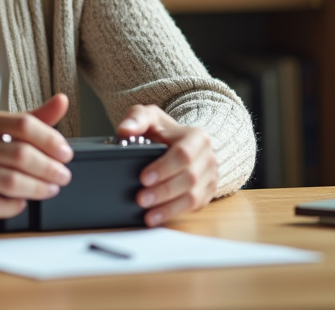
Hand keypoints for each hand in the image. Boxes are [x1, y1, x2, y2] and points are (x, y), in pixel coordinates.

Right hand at [0, 94, 73, 216]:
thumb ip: (29, 118)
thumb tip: (63, 101)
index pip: (25, 125)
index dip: (51, 139)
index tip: (66, 153)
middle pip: (21, 156)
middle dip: (49, 168)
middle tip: (63, 175)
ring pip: (11, 182)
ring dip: (38, 188)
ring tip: (51, 188)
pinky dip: (16, 205)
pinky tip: (24, 201)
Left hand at [116, 105, 217, 226]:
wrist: (181, 142)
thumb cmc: (163, 131)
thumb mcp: (150, 117)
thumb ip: (136, 119)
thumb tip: (125, 130)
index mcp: (197, 137)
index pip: (183, 154)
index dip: (164, 168)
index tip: (144, 178)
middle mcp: (208, 157)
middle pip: (189, 178)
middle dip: (163, 191)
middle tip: (141, 198)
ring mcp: (210, 177)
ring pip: (193, 197)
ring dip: (169, 207)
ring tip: (148, 213)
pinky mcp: (207, 193)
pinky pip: (193, 207)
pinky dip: (173, 214)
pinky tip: (156, 217)